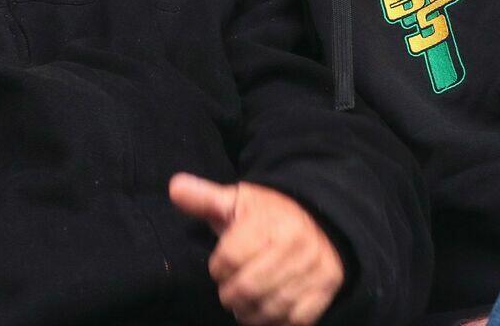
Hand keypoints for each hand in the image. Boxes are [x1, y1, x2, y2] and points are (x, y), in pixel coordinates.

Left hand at [169, 173, 344, 325]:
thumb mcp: (236, 200)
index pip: (228, 260)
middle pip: (247, 288)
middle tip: (231, 291)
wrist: (320, 218)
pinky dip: (276, 321)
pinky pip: (295, 319)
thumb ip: (204, 198)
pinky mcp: (325, 289)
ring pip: (270, 308)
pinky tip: (268, 310)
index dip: (218, 268)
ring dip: (250, 312)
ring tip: (246, 303)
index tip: (222, 265)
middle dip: (230, 295)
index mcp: (267, 222)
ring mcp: (312, 269)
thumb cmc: (269, 214)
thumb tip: (174, 187)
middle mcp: (294, 245)